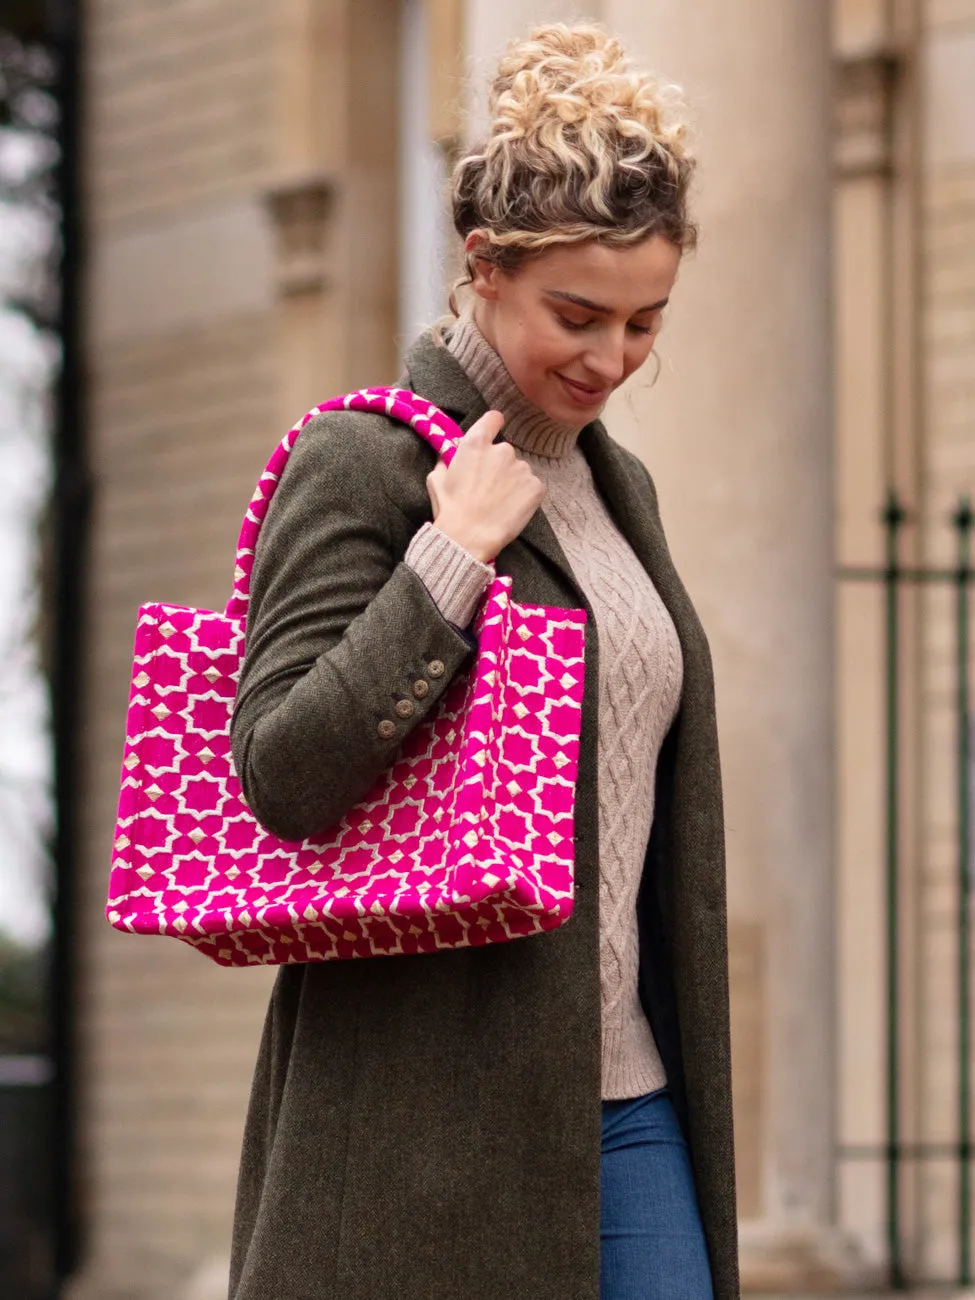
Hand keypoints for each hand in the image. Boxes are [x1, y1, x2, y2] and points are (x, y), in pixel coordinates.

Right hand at [425, 410, 545, 562]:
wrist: (469, 537)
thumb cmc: (450, 509)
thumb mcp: (436, 478)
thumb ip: (446, 460)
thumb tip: (449, 455)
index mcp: (476, 444)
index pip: (493, 419)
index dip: (493, 426)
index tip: (493, 434)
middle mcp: (502, 450)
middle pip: (505, 451)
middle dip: (499, 466)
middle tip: (489, 488)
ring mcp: (522, 468)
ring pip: (519, 470)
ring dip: (512, 482)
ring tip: (499, 502)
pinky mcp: (536, 486)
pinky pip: (532, 486)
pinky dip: (525, 496)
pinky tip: (511, 509)